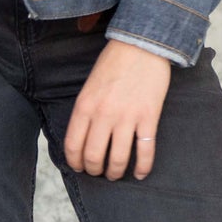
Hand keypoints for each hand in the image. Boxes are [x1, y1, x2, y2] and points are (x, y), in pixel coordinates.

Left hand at [63, 40, 170, 179]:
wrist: (142, 45)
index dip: (75, 162)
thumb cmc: (114, 64)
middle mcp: (103, 115)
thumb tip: (84, 138)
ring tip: (116, 175)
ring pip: (118, 159)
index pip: (73, 145)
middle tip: (98, 173)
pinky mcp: (148, 118)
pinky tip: (140, 174)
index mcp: (85, 106)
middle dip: (94, 170)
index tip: (79, 168)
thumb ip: (85, 111)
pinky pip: (145, 150)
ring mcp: (127, 118)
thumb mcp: (89, 86)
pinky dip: (143, 167)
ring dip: (115, 173)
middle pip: (93, 156)